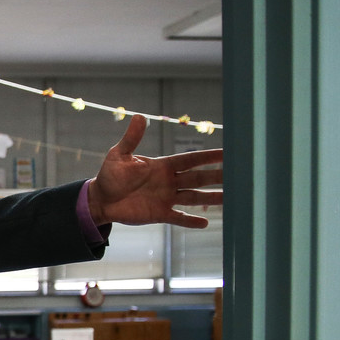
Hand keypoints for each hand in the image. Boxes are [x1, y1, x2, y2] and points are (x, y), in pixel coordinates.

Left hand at [87, 115, 223, 227]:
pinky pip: (178, 217)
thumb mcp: (119, 155)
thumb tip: (140, 116)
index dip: (208, 157)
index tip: (228, 153)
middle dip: (217, 176)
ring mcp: (166, 198)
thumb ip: (131, 138)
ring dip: (211, 198)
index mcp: (162, 166)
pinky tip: (205, 222)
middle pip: (198, 178)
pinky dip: (190, 221)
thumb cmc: (110, 175)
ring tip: (231, 198)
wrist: (100, 199)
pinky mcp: (159, 214)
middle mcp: (169, 181)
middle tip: (239, 175)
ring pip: (194, 197)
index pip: (190, 160)